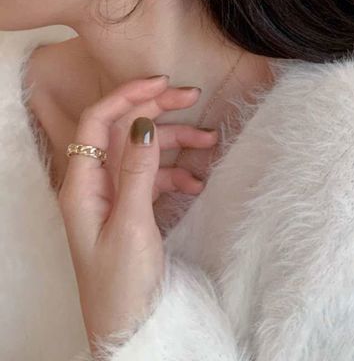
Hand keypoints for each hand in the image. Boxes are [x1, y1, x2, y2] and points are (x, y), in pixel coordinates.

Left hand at [57, 74, 217, 353]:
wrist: (129, 330)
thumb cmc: (120, 285)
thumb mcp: (132, 223)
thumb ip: (138, 170)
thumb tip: (144, 123)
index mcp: (81, 184)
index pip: (98, 120)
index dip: (128, 95)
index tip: (163, 83)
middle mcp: (94, 184)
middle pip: (123, 130)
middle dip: (157, 110)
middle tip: (193, 97)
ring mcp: (113, 196)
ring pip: (144, 152)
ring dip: (176, 143)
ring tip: (210, 142)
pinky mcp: (131, 210)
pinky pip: (154, 177)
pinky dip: (176, 174)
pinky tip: (196, 183)